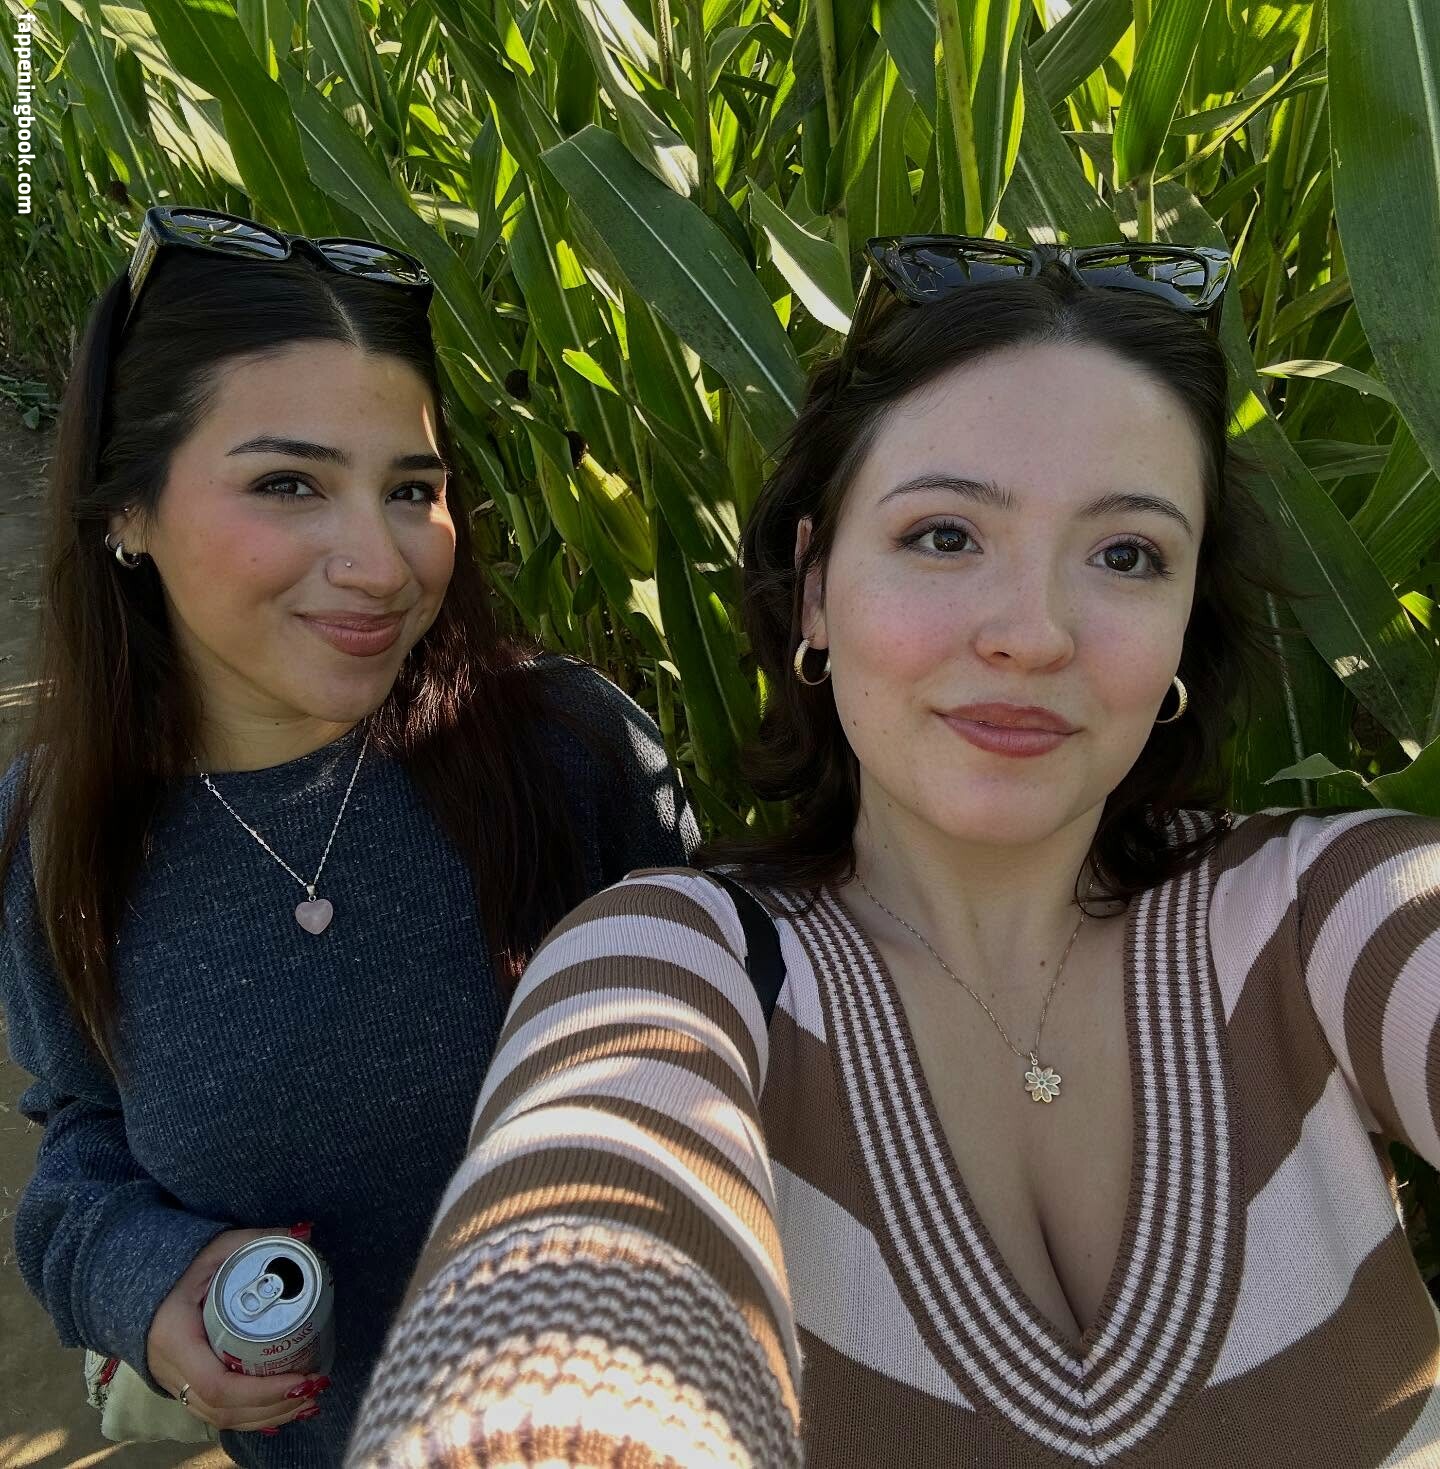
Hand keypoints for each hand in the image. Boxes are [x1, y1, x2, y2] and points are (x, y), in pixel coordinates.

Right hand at [146, 1226, 327, 1432]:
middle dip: (274, 1407)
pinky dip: (252, 1416)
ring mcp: (175, 1385)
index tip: (301, 1378)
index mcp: (176, 1340)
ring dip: (268, 1416)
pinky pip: (218, 1413)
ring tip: (309, 1400)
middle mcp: (171, 1372)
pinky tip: (283, 1409)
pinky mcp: (185, 1387)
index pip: (218, 1384)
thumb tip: (305, 1232)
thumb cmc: (180, 1266)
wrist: (138, 1283)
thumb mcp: (217, 1248)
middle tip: (315, 1387)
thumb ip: (257, 1239)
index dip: (262, 1390)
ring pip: (221, 1417)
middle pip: (224, 1409)